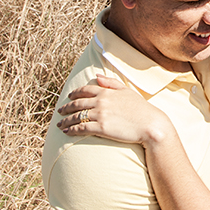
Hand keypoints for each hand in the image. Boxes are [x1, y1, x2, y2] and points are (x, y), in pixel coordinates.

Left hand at [57, 74, 171, 144]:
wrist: (150, 124)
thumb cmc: (141, 108)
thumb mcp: (127, 91)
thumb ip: (111, 83)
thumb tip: (97, 76)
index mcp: (106, 92)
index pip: (85, 90)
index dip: (74, 93)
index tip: (69, 96)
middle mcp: (101, 102)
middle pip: (77, 103)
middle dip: (66, 107)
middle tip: (59, 111)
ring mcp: (100, 115)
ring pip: (76, 116)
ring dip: (65, 120)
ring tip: (60, 124)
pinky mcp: (101, 128)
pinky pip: (81, 128)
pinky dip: (71, 130)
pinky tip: (66, 132)